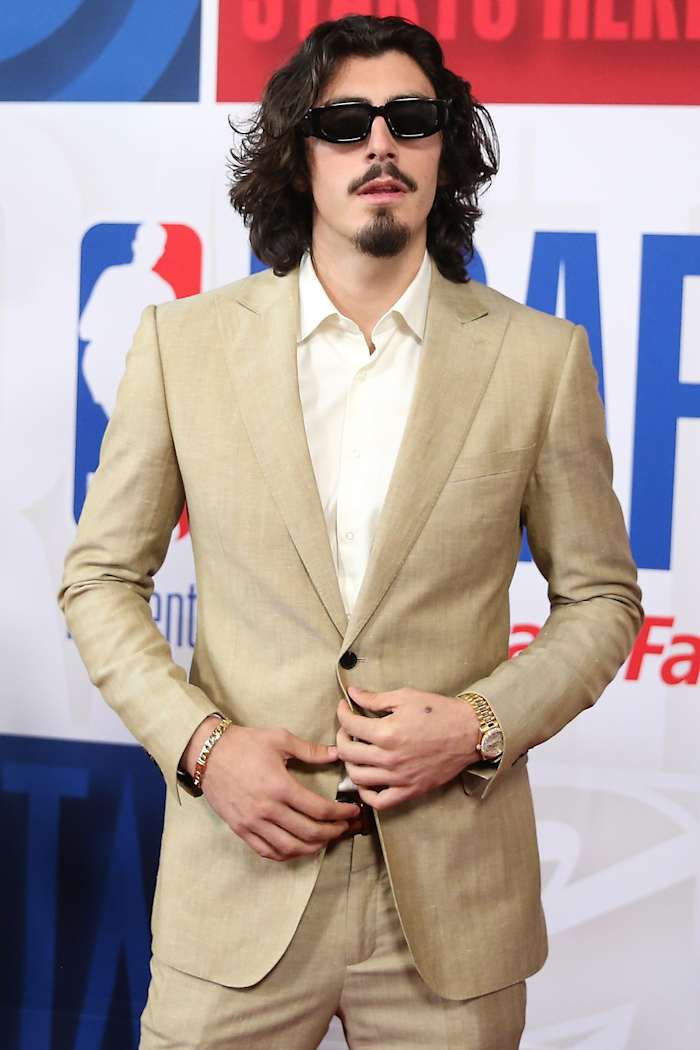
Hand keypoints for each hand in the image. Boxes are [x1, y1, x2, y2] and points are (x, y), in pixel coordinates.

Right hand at [180, 718, 361, 861]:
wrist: (208, 753)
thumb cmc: (244, 743)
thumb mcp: (279, 739)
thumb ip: (309, 750)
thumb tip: (336, 754)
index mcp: (280, 786)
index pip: (319, 810)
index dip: (341, 814)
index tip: (352, 812)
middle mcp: (267, 809)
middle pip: (309, 832)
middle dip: (333, 833)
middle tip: (344, 828)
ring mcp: (252, 823)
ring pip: (290, 848)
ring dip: (313, 847)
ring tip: (325, 839)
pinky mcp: (241, 829)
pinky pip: (267, 851)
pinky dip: (286, 854)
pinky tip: (298, 848)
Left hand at [336, 686, 480, 811]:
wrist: (469, 732)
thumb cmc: (440, 712)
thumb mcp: (406, 697)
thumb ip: (375, 698)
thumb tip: (353, 694)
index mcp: (387, 732)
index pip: (349, 725)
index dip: (342, 712)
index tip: (345, 707)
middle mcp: (389, 758)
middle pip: (346, 752)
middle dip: (341, 736)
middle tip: (347, 728)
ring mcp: (398, 777)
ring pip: (357, 777)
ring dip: (350, 763)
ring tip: (356, 751)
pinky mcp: (410, 790)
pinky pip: (379, 802)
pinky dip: (366, 794)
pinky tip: (367, 780)